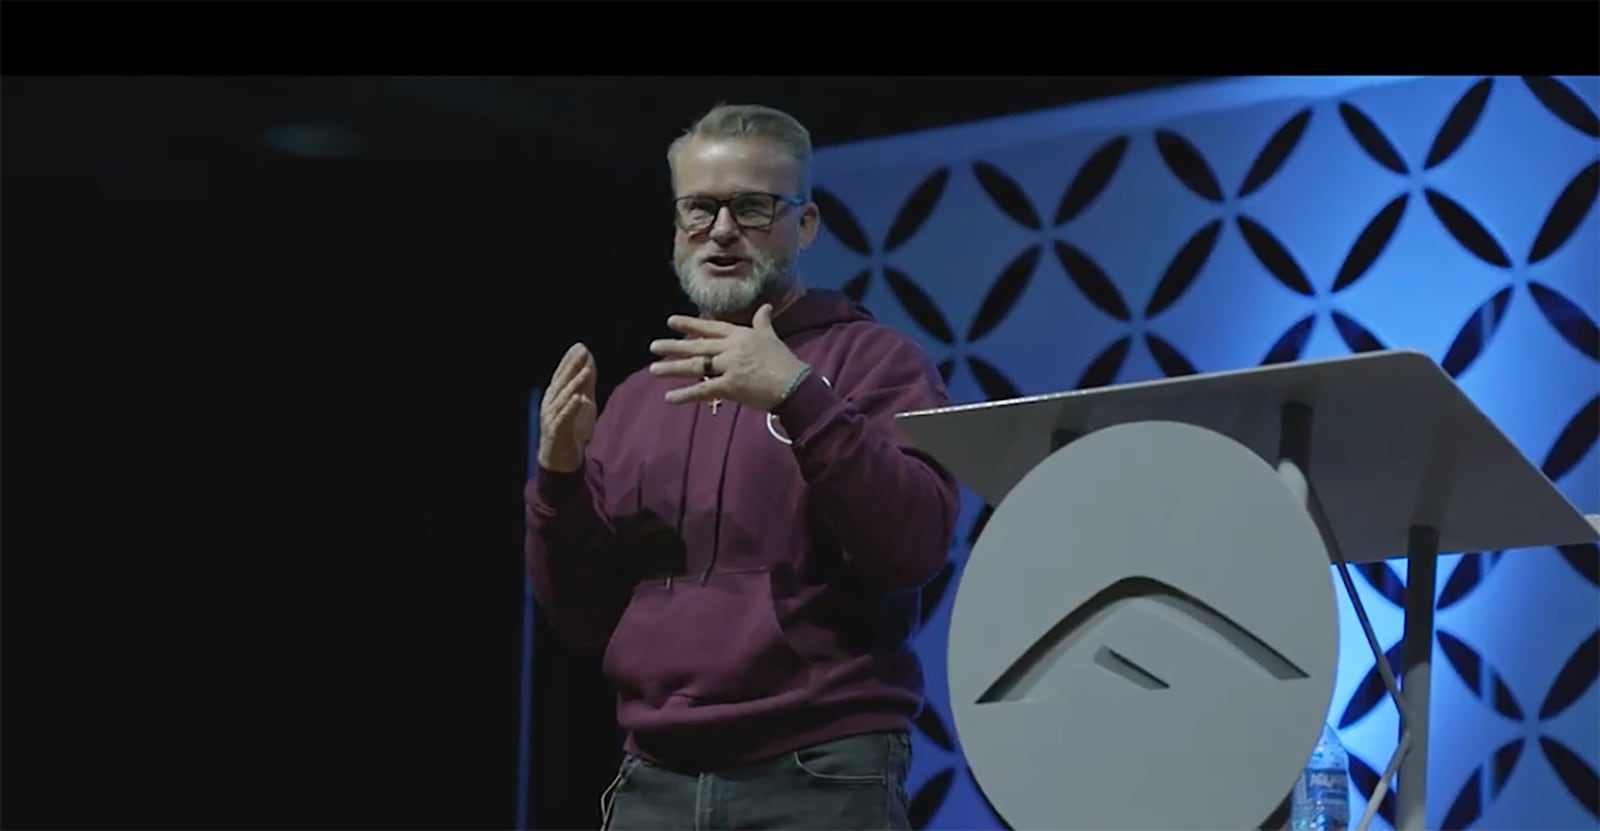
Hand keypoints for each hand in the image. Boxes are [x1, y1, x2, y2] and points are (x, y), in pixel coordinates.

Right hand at [538, 343, 598, 472]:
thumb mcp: (581, 405)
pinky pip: (564, 419)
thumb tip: (589, 364)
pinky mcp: (557, 433)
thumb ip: (584, 386)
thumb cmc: (571, 430)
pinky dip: (571, 408)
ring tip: (584, 372)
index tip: (580, 346)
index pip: (561, 375)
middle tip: (581, 351)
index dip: (570, 361)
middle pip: (561, 383)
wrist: (560, 461)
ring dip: (574, 384)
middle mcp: (550, 405)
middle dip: (571, 366)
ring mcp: (552, 419)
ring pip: (563, 399)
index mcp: (555, 397)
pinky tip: (578, 398)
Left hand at [648, 304, 808, 411]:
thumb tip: (766, 306)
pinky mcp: (730, 386)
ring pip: (696, 366)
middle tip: (653, 346)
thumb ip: (763, 322)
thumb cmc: (784, 362)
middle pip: (697, 346)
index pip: (710, 327)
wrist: (794, 384)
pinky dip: (686, 395)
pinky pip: (704, 390)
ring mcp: (729, 367)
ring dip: (673, 368)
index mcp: (740, 335)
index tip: (671, 322)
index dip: (690, 324)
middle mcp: (731, 348)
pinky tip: (669, 397)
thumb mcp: (771, 337)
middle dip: (674, 346)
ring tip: (653, 370)